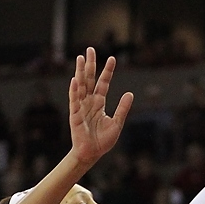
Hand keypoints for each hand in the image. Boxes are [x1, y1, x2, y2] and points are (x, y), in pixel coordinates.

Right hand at [69, 48, 132, 165]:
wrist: (92, 153)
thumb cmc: (103, 141)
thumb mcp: (117, 123)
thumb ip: (123, 108)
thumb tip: (130, 93)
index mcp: (99, 103)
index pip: (103, 83)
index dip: (107, 71)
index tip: (112, 58)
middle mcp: (89, 102)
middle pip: (89, 79)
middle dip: (90, 65)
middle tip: (90, 49)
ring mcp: (81, 107)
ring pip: (80, 86)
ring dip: (80, 72)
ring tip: (80, 58)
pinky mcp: (75, 114)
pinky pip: (74, 100)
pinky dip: (74, 90)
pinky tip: (75, 80)